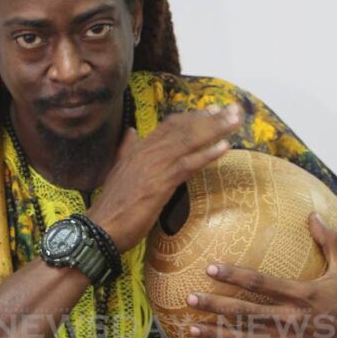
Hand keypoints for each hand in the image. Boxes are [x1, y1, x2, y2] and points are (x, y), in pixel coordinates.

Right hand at [87, 103, 241, 252]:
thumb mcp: (119, 172)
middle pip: (183, 128)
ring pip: (188, 141)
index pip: (169, 126)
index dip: (192, 117)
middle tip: (234, 109)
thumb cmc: (112, 206)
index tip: (212, 110)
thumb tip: (131, 133)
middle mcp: (146, 151)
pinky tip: (224, 147)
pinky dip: (206, 154)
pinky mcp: (159, 183)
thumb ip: (127, 150)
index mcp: (138, 149)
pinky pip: (187, 164)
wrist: (100, 228)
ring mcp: (153, 166)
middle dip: (211, 117)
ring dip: (215, 129)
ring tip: (236, 120)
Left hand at [185, 212, 336, 337]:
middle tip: (189, 298)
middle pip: (246, 313)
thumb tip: (312, 214)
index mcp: (303, 295)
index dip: (234, 275)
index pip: (261, 283)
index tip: (210, 267)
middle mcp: (292, 320)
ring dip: (217, 335)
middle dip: (216, 306)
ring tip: (191, 329)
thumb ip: (329, 240)